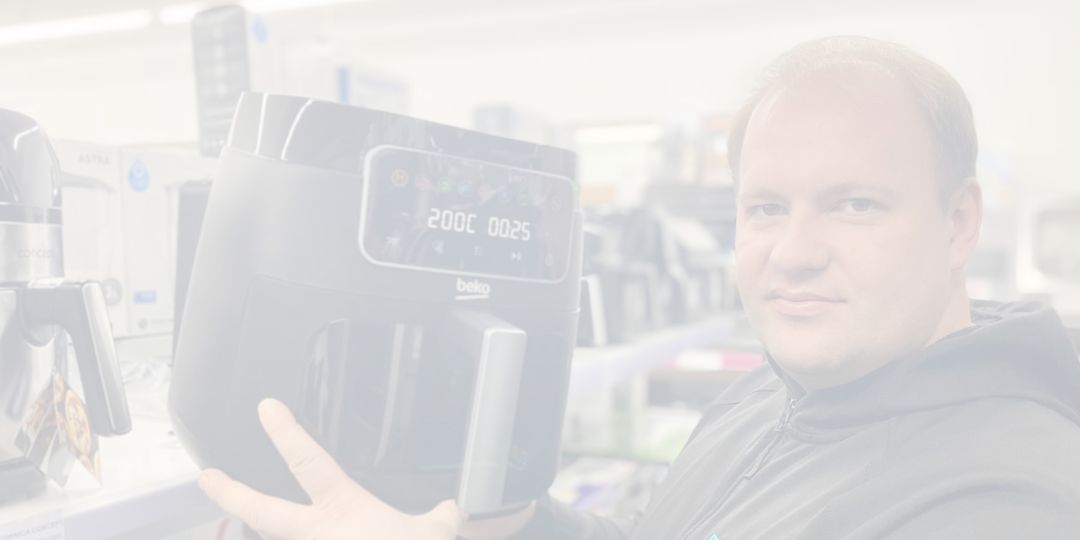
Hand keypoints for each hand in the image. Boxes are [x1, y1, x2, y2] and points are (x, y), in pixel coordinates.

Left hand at [198, 398, 464, 539]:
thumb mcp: (433, 535)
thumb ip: (439, 518)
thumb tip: (452, 509)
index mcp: (343, 510)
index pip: (309, 463)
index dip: (286, 434)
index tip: (267, 409)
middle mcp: (318, 535)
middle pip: (264, 511)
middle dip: (231, 493)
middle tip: (206, 477)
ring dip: (263, 533)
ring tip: (240, 515)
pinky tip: (291, 536)